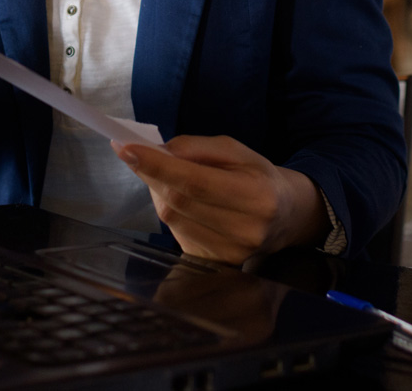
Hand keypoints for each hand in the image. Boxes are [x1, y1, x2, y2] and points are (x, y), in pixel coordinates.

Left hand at [112, 135, 328, 264]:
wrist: (285, 216)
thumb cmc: (259, 177)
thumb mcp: (237, 150)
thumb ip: (198, 147)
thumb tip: (159, 150)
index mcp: (256, 196)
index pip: (194, 181)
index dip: (156, 166)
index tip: (126, 148)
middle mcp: (244, 230)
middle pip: (178, 201)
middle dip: (150, 174)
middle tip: (134, 153)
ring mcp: (229, 253)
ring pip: (172, 219)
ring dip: (158, 192)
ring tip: (165, 175)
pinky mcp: (215, 264)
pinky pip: (176, 233)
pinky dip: (169, 211)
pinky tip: (177, 198)